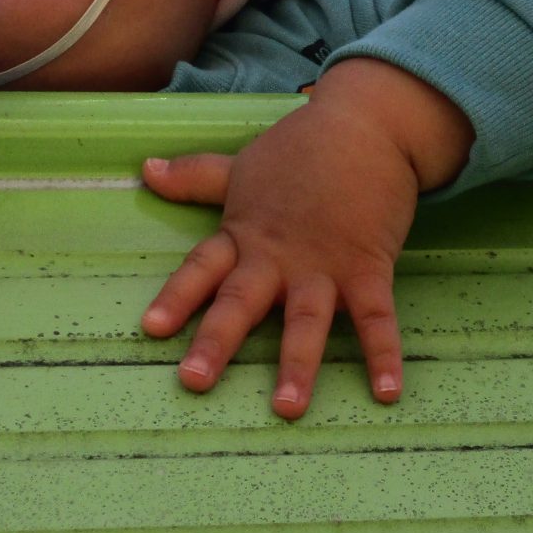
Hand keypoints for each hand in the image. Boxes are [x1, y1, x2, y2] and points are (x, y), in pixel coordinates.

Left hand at [140, 57, 474, 418]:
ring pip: (305, 319)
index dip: (177, 297)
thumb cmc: (302, 147)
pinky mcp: (368, 267)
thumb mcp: (242, 164)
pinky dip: (383, 355)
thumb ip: (195, 177)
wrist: (368, 123)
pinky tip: (387, 393)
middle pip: (241, 301)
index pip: (202, 267)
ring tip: (286, 409)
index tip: (151, 329)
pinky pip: (377, 318)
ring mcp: (324, 264)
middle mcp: (278, 255)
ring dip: (297, 363)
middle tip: (193, 382)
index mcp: (245, 234)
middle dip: (217, 341)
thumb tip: (145, 169)